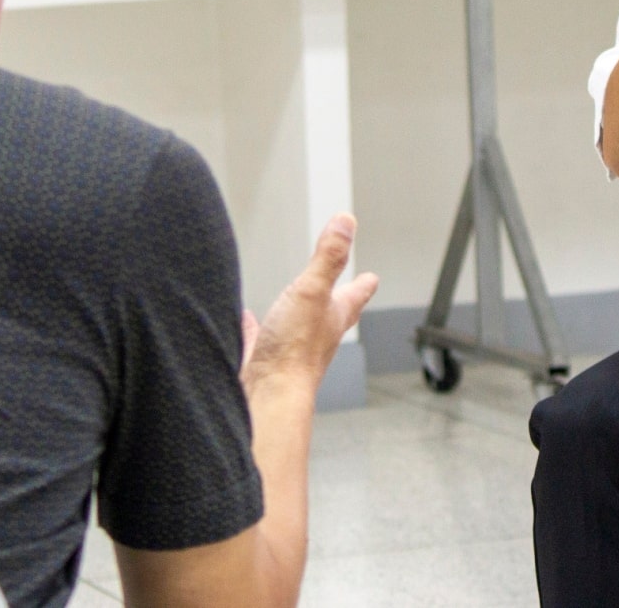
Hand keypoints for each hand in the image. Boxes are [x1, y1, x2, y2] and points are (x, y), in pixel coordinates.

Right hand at [240, 213, 379, 393]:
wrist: (268, 397)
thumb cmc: (294, 352)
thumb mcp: (312, 291)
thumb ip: (328, 257)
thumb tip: (346, 222)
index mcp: (333, 317)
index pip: (355, 295)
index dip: (363, 283)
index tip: (372, 277)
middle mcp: (316, 336)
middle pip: (331, 314)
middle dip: (337, 301)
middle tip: (344, 292)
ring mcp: (290, 351)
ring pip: (297, 328)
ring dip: (296, 314)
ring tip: (292, 302)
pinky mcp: (263, 363)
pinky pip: (260, 341)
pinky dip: (255, 330)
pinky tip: (246, 321)